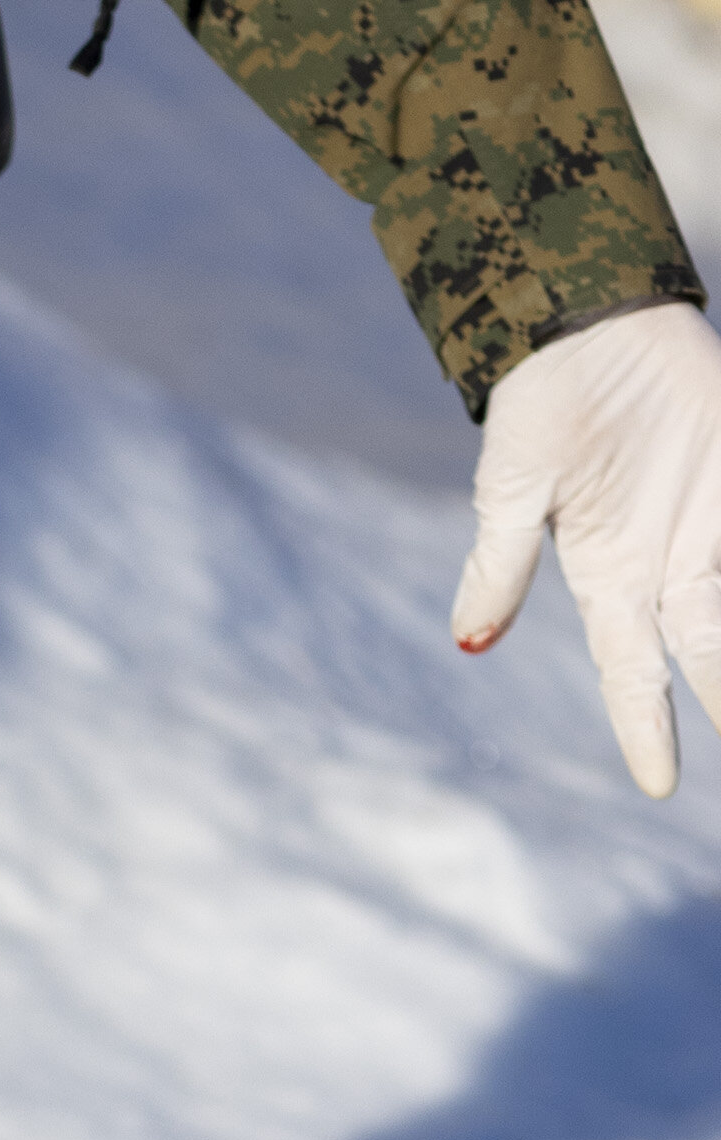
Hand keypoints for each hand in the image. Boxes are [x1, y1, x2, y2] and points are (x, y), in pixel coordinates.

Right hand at [454, 300, 720, 798]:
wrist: (595, 324)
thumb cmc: (543, 405)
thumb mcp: (514, 487)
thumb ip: (502, 562)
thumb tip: (472, 641)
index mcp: (610, 578)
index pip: (631, 672)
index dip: (647, 728)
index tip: (664, 785)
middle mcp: (667, 565)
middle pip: (709, 652)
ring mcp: (709, 528)